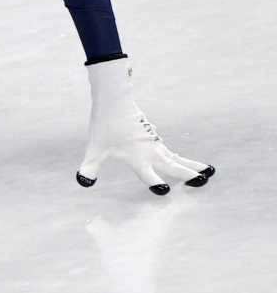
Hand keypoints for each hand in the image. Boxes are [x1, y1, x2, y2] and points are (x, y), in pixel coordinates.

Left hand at [77, 57, 213, 194]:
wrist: (114, 102)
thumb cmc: (104, 127)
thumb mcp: (94, 150)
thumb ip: (89, 167)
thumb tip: (82, 182)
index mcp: (137, 158)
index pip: (148, 175)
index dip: (154, 183)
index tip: (164, 190)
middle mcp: (150, 153)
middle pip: (173, 166)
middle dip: (188, 174)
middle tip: (203, 181)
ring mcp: (154, 144)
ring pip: (177, 158)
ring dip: (191, 165)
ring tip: (209, 171)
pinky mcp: (153, 137)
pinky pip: (171, 151)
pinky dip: (181, 158)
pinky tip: (186, 162)